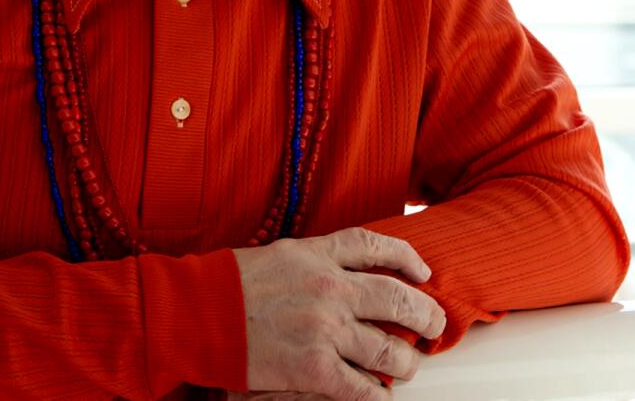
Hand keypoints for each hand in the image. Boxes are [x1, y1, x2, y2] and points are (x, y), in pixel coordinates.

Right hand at [231, 227, 445, 400]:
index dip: (408, 258)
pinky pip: (362, 388)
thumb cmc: (233, 283)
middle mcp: (333, 288)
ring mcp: (326, 329)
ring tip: (408, 364)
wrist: (200, 311)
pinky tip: (382, 396)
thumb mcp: (282, 254)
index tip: (422, 272)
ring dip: (406, 360)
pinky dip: (378, 396)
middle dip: (425, 314)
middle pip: (397, 298)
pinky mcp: (314, 368)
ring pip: (389, 348)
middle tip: (434, 324)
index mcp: (321, 254)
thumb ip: (318, 258)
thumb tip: (347, 270)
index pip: (377, 247)